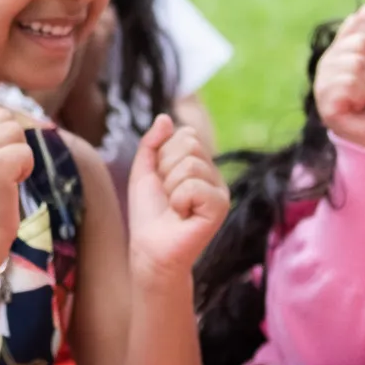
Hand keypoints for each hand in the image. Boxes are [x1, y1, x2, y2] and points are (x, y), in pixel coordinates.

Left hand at [128, 114, 228, 280]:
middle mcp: (213, 173)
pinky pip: (194, 185)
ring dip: (171, 188)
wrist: (150, 248)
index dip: (162, 156)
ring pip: (190, 164)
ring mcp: (220, 189)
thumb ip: (152, 142)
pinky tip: (183, 215)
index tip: (161, 180)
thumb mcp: (144, 171)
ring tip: (174, 207)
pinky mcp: (220, 206)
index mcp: (199, 163)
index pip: (185, 134)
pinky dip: (179, 200)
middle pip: (189, 143)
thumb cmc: (149, 213)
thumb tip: (166, 117)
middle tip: (167, 196)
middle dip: (166, 169)